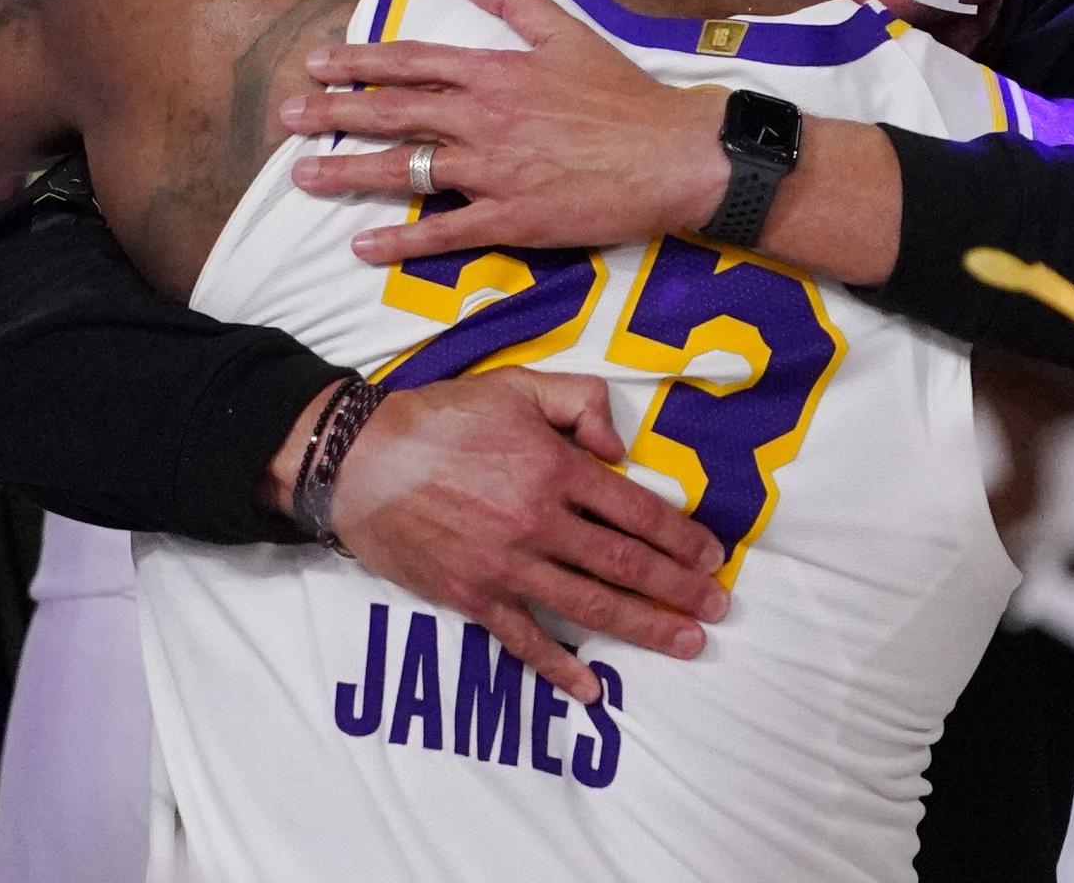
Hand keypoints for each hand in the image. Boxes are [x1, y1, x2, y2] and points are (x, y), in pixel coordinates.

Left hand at [278, 0, 731, 261]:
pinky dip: (402, 239)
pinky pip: (445, 231)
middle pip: (393, 114)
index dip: (358, 63)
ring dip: (350, 174)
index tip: (315, 65)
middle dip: (334, 114)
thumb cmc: (623, 94)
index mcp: (495, 71)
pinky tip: (364, 246)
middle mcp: (484, 117)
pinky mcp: (512, 217)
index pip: (411, 63)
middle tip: (286, 120)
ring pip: (406, 171)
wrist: (673, 154)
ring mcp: (494, 170)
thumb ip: (512, 0)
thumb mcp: (568, 32)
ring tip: (304, 177)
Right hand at [294, 368, 729, 703]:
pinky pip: (524, 639)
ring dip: (644, 628)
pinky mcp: (472, 596)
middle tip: (717, 608)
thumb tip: (619, 447)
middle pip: (624, 565)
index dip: (681, 536)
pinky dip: (559, 667)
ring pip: (588, 605)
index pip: (636, 510)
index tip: (712, 556)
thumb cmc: (438, 417)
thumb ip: (578, 402)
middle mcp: (538, 522)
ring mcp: (505, 566)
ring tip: (686, 643)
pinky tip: (591, 688)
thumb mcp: (514, 385)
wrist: (357, 461)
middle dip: (678, 589)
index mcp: (554, 468)